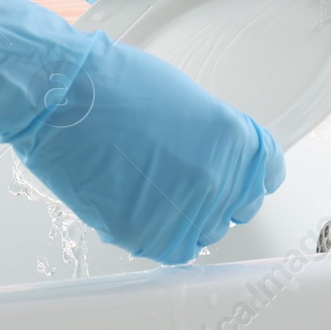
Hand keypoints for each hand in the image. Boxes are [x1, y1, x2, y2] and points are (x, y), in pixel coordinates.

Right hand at [0, 0, 284, 263]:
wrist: (62, 94)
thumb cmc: (115, 83)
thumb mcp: (187, 100)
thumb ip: (213, 136)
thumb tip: (214, 160)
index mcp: (235, 139)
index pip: (268, 173)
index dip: (248, 173)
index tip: (236, 175)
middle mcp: (217, 178)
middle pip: (237, 207)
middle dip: (214, 196)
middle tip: (183, 180)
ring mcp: (183, 210)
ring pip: (201, 232)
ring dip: (184, 217)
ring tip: (152, 189)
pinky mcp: (144, 233)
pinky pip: (164, 246)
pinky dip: (153, 230)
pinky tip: (135, 202)